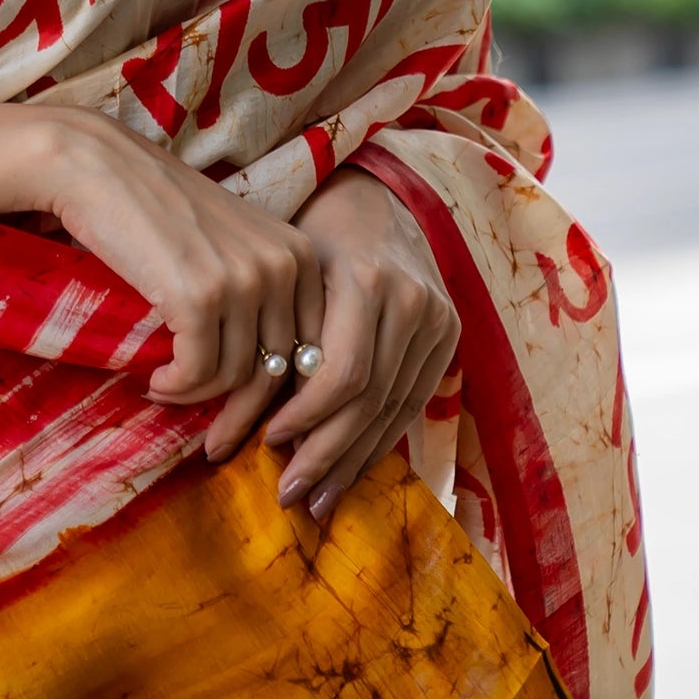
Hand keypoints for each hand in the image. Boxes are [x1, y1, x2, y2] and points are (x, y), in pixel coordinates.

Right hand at [38, 113, 311, 455]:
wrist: (98, 168)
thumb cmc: (157, 212)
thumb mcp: (230, 248)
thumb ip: (259, 298)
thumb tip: (269, 383)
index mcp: (301, 254)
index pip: (314, 349)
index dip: (284, 397)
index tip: (252, 421)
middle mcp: (284, 265)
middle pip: (282, 372)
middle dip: (248, 418)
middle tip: (216, 446)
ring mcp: (245, 279)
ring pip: (238, 378)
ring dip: (198, 398)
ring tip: (168, 391)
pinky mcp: (201, 295)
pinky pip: (199, 372)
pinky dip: (176, 388)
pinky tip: (154, 381)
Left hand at [258, 167, 460, 528]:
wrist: (376, 198)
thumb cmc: (313, 236)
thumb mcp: (292, 271)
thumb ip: (284, 333)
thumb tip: (249, 413)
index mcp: (367, 279)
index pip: (343, 374)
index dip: (306, 417)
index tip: (267, 443)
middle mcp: (412, 301)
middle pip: (370, 401)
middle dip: (326, 455)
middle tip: (288, 494)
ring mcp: (437, 319)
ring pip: (394, 410)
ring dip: (354, 462)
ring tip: (318, 499)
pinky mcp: (449, 335)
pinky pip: (412, 402)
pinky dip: (380, 440)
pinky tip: (351, 470)